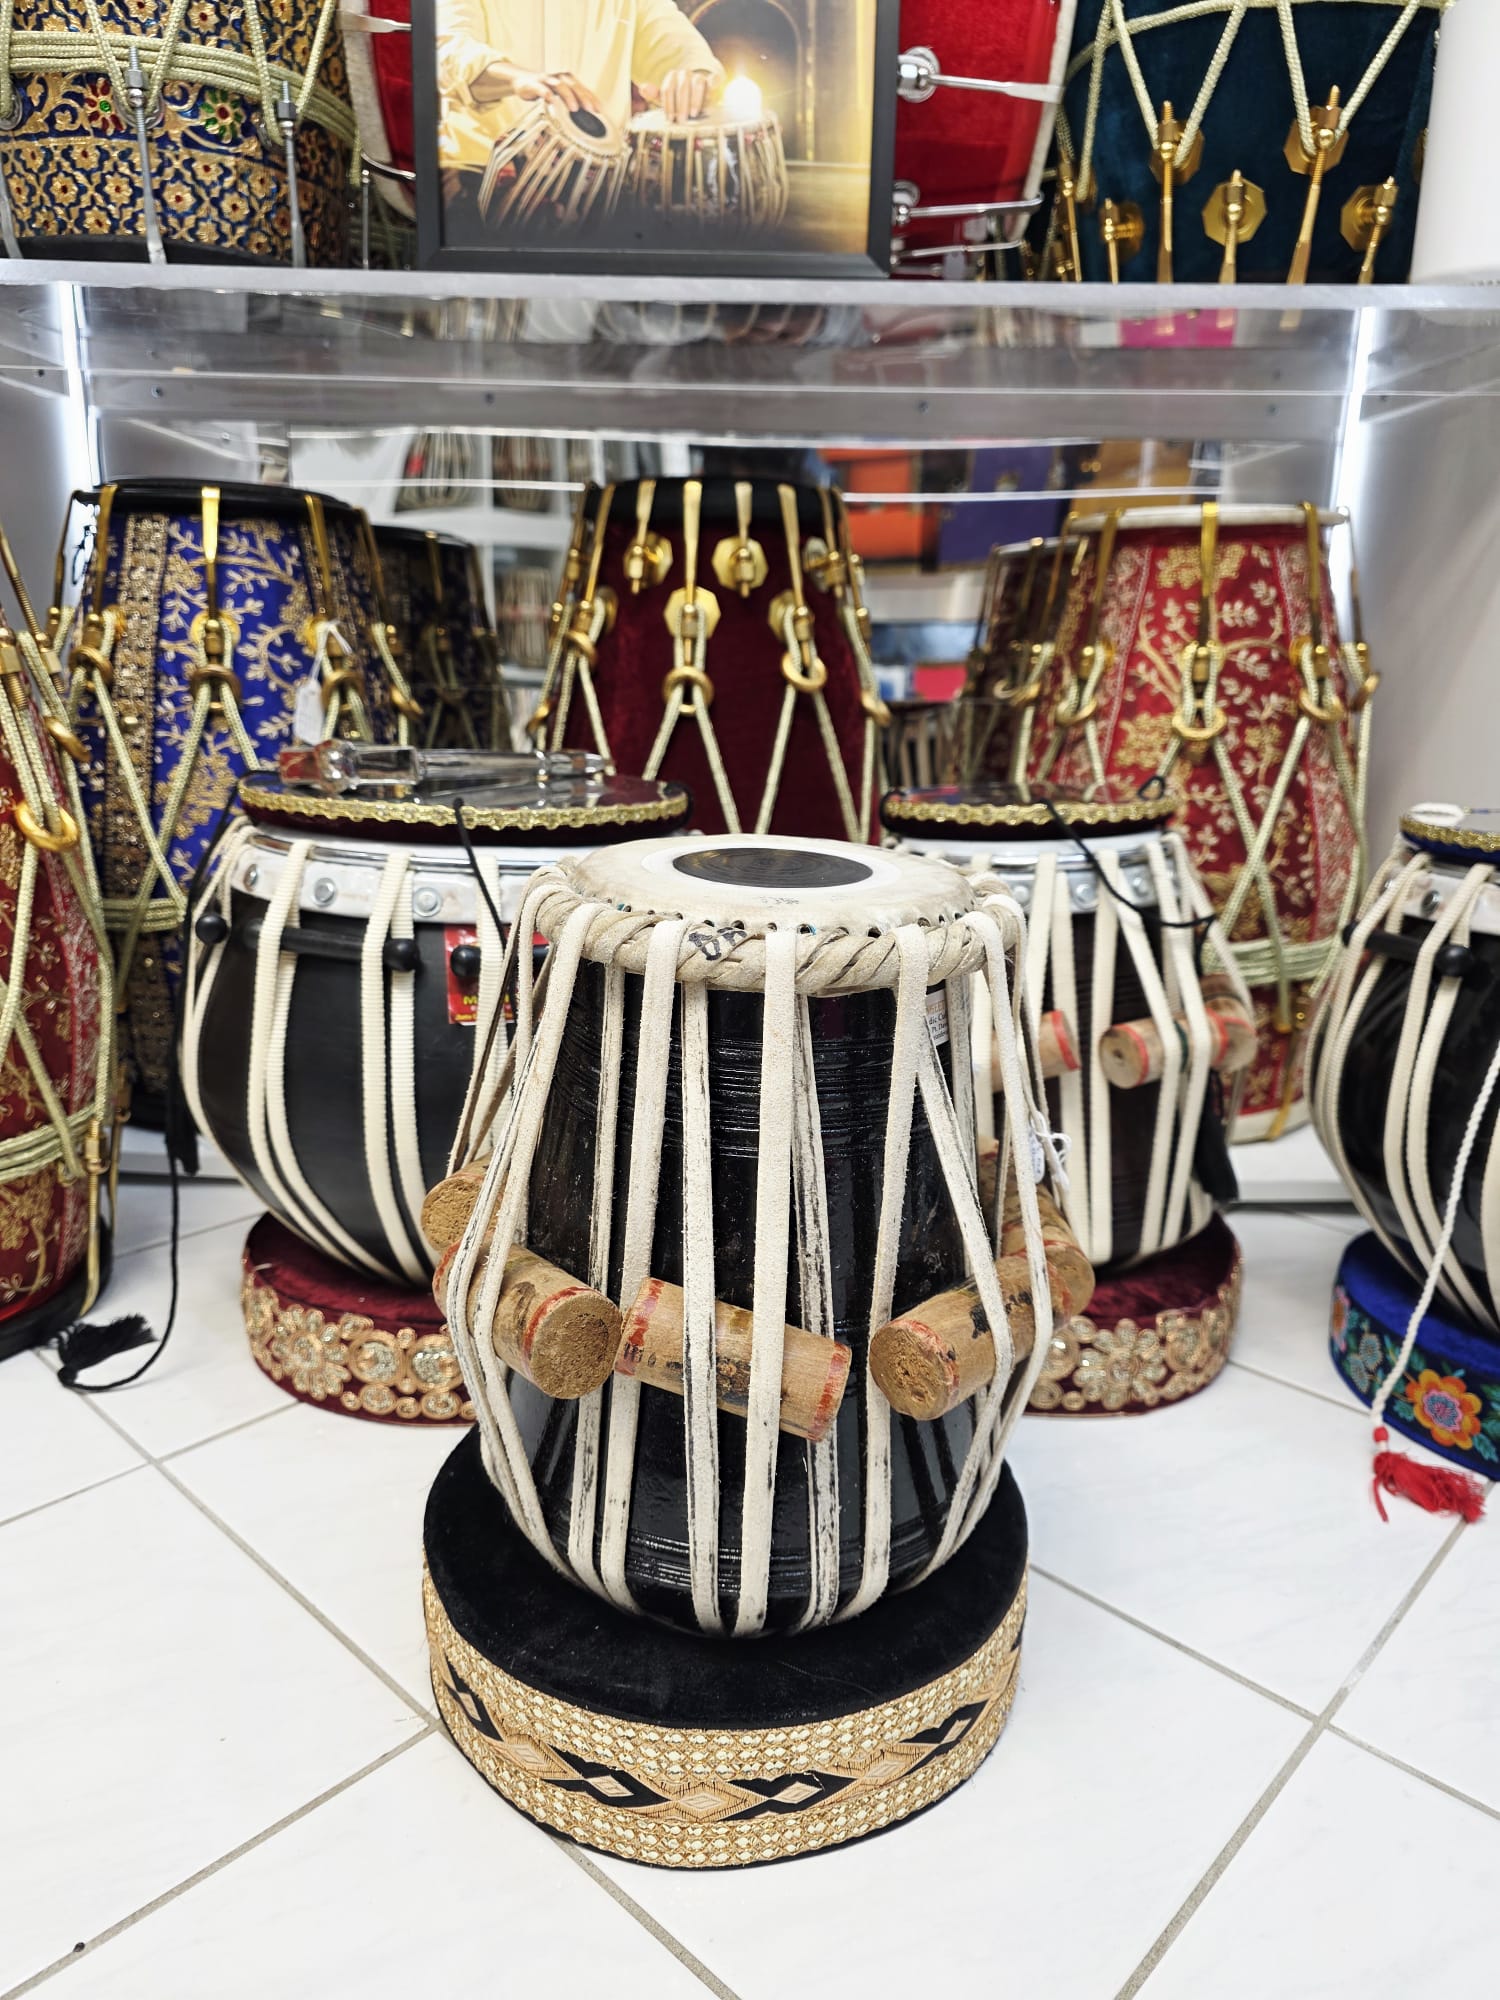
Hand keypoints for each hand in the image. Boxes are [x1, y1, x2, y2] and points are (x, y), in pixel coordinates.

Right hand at [472, 62, 603, 118]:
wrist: (522, 81)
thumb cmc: (545, 91)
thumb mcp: (559, 98)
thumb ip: (570, 106)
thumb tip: (586, 123)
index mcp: (569, 81)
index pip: (583, 89)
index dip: (592, 99)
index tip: (600, 111)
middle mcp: (560, 78)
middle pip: (574, 86)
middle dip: (583, 98)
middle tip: (591, 110)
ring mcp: (547, 80)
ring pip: (560, 86)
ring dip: (568, 96)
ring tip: (574, 108)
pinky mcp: (535, 83)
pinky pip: (541, 88)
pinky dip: (546, 93)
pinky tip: (550, 100)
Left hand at [639, 68, 713, 121]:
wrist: (699, 94)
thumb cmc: (680, 100)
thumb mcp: (666, 99)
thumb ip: (654, 95)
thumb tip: (642, 88)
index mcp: (672, 77)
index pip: (667, 89)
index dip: (668, 105)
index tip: (670, 119)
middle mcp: (685, 74)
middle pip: (682, 88)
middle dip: (681, 106)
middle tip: (681, 121)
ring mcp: (699, 76)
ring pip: (697, 83)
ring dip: (695, 100)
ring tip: (693, 114)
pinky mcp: (712, 80)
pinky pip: (713, 80)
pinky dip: (712, 85)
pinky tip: (710, 97)